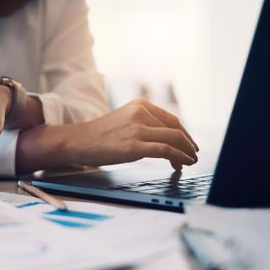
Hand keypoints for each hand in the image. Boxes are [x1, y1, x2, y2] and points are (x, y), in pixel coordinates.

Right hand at [66, 99, 198, 168]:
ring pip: (174, 139)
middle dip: (188, 144)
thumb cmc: (98, 134)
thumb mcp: (123, 120)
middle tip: (192, 155)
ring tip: (189, 162)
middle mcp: (141, 113)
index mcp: (140, 105)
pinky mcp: (134, 146)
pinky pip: (166, 151)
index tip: (188, 144)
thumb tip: (164, 138)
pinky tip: (182, 164)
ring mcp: (137, 129)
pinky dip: (179, 158)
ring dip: (186, 152)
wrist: (77, 141)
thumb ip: (143, 123)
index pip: (172, 119)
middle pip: (176, 128)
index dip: (184, 134)